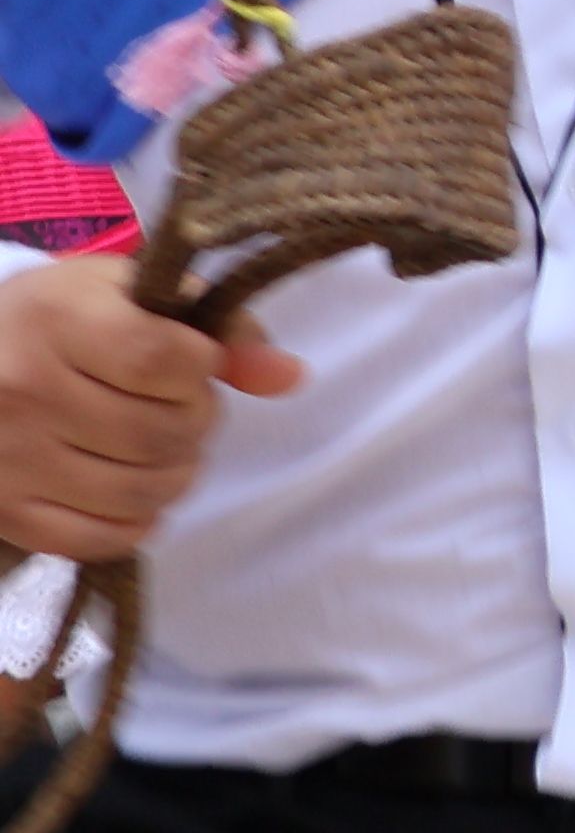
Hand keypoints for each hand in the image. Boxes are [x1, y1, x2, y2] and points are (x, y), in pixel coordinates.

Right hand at [0, 247, 295, 563]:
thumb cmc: (63, 318)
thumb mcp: (133, 292)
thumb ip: (218, 325)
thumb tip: (289, 377)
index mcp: (58, 320)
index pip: (169, 362)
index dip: (202, 369)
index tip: (190, 363)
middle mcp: (23, 390)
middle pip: (161, 433)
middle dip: (195, 423)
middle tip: (177, 410)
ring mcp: (8, 457)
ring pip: (139, 492)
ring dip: (175, 475)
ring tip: (160, 449)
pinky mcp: (3, 509)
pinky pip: (97, 540)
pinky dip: (134, 524)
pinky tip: (131, 494)